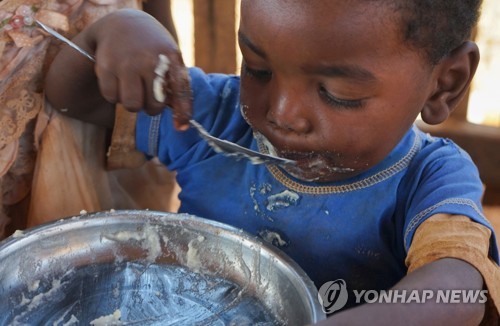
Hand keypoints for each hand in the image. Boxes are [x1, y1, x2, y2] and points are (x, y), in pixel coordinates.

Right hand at [87, 9, 190, 129]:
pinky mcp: (105, 66)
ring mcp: (126, 62)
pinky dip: (114, 95)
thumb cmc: (152, 50)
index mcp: (170, 56)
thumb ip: (178, 89)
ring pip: (131, 105)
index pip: (180, 90)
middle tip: (148, 95)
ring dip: (132, 103)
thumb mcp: (170, 59)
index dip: (182, 112)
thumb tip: (181, 127)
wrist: (122, 23)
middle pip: (152, 106)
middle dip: (151, 107)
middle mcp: (148, 59)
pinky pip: (111, 97)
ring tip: (134, 88)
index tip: (182, 127)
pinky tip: (118, 81)